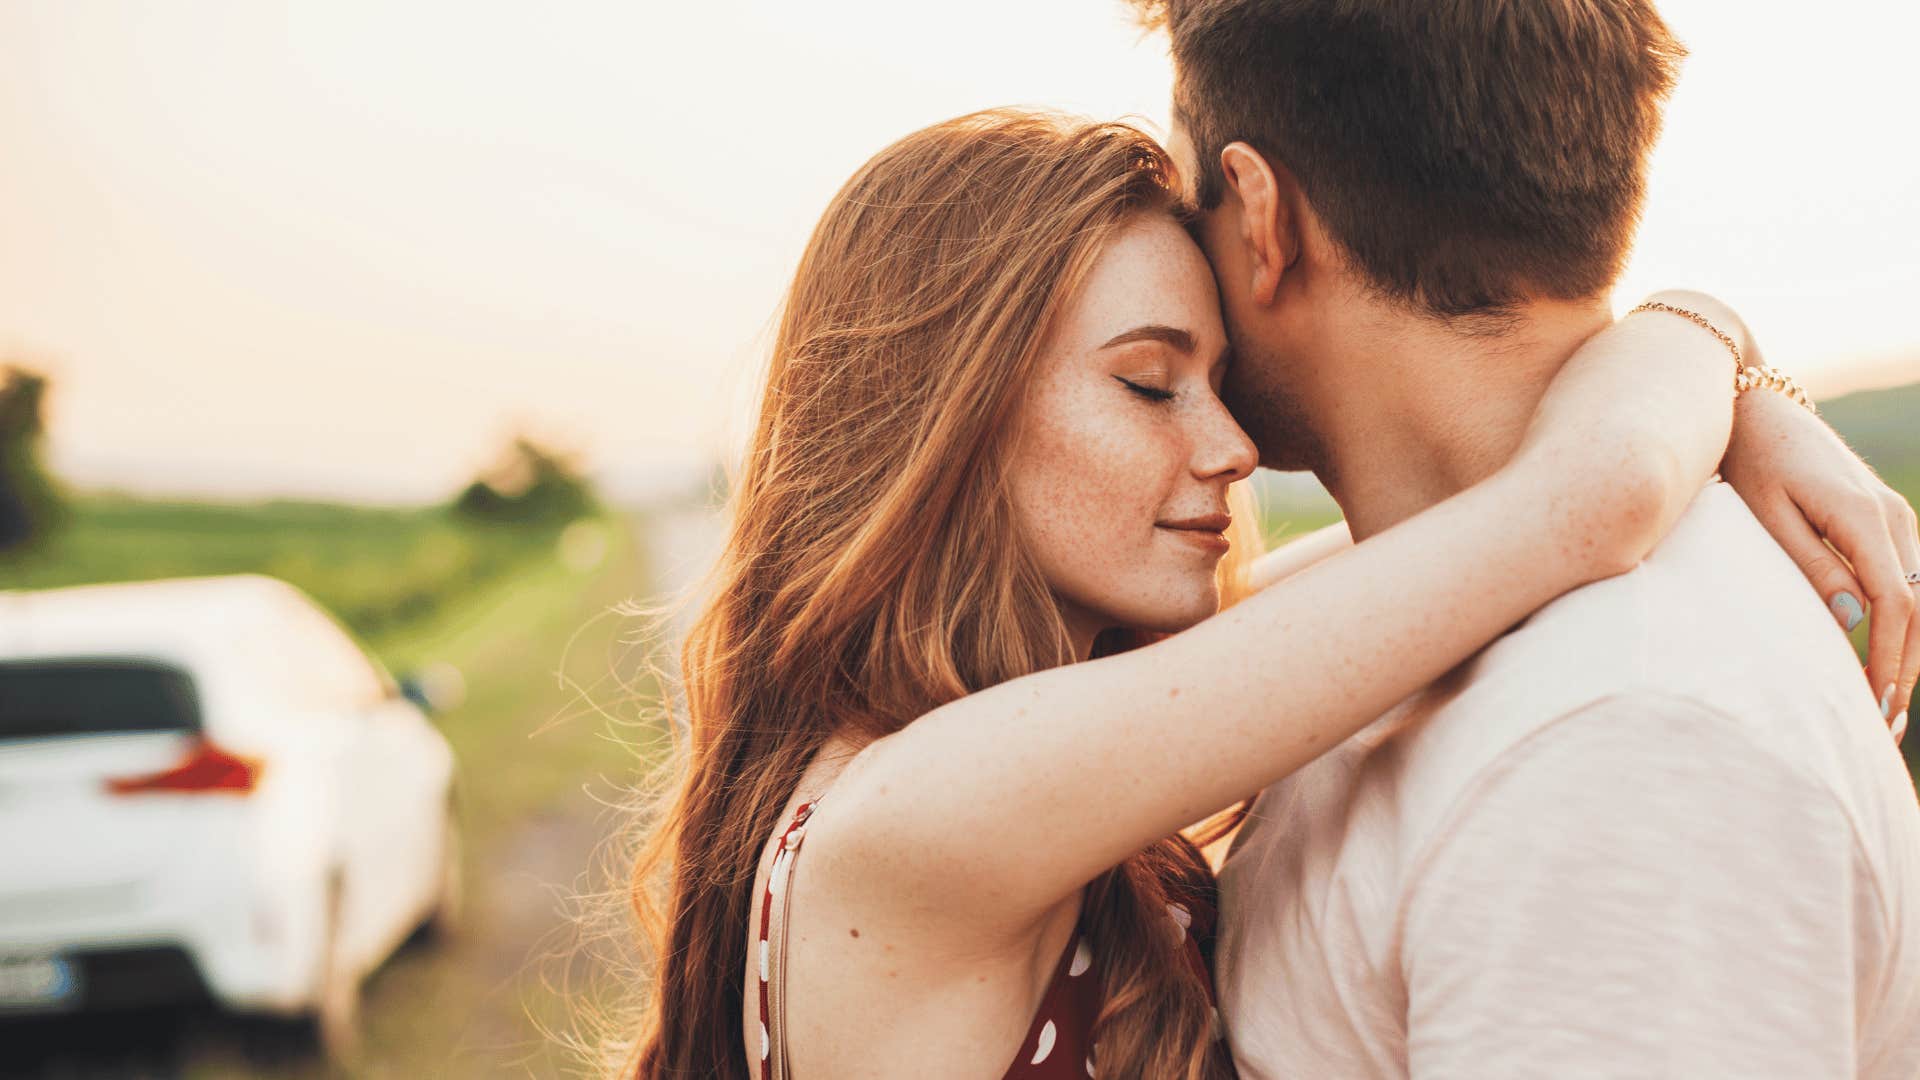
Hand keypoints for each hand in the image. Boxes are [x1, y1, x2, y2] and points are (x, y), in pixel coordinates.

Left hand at [1722, 389, 1919, 733]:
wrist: (1756, 408)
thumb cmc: (1749, 461)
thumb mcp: (1766, 514)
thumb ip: (1810, 565)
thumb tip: (1853, 618)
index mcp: (1863, 517)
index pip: (1894, 604)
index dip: (1890, 658)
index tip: (1876, 704)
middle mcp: (1892, 517)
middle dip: (1906, 668)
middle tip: (1882, 725)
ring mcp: (1895, 517)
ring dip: (1910, 652)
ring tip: (1885, 704)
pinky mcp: (1885, 520)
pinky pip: (1909, 582)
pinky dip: (1905, 625)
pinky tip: (1886, 660)